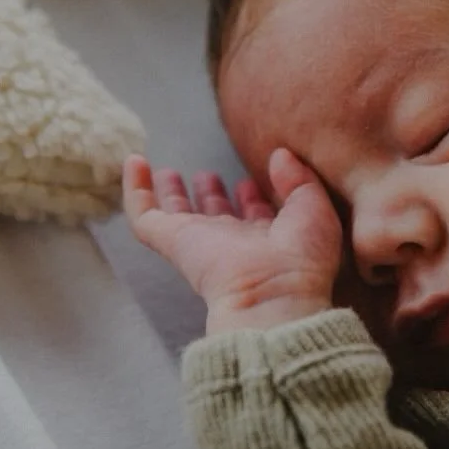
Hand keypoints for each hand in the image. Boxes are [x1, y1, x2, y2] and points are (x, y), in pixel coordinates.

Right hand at [123, 147, 342, 334]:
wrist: (270, 293)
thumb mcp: (314, 208)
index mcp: (268, 242)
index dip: (254, 199)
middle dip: (211, 197)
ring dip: (173, 194)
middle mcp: (233, 244)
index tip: (253, 179)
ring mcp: (200, 243)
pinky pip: (144, 214)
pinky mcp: (172, 241)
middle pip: (215, 218)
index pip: (255, 219)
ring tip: (167, 172)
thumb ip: (299, 180)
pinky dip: (135, 188)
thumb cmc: (300, 258)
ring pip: (178, 217)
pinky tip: (134, 162)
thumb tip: (280, 156)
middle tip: (207, 176)